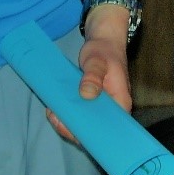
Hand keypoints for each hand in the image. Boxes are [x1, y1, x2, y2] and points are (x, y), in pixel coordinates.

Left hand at [47, 28, 131, 144]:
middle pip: (95, 129)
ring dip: (68, 121)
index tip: (71, 127)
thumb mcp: (97, 61)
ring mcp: (103, 106)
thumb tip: (87, 94)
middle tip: (56, 116)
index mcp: (121, 102)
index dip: (90, 133)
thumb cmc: (104, 50)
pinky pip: (81, 114)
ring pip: (86, 123)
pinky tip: (56, 108)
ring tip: (53, 111)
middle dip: (73, 128)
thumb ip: (93, 76)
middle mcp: (114, 109)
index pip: (108, 128)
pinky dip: (68, 113)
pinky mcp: (93, 102)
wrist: (104, 41)